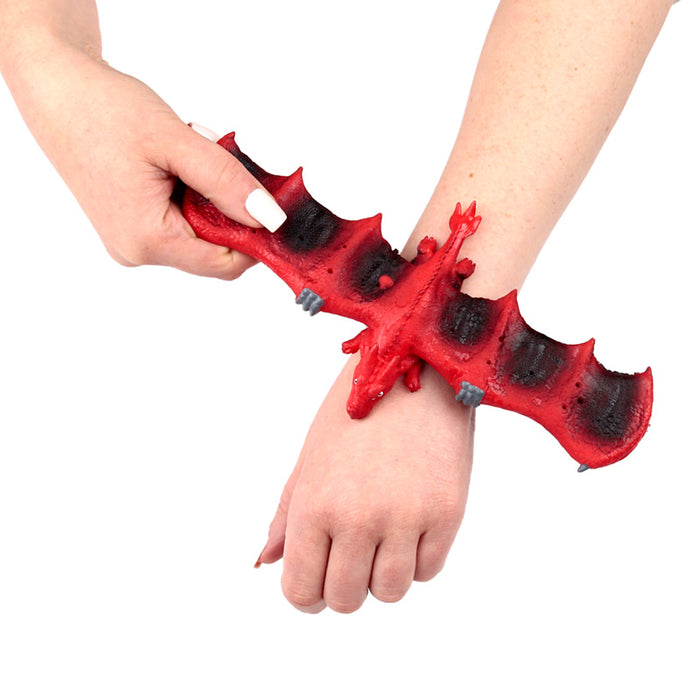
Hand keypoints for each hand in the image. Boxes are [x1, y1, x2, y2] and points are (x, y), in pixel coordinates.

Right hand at [4, 37, 284, 278]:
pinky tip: (175, 163)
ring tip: (186, 154)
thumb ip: (226, 183)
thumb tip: (269, 219)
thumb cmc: (103, 111)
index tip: (273, 206)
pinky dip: (191, 193)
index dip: (256, 238)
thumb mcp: (177, 143)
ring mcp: (132, 242)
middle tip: (218, 160)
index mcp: (146, 240)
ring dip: (209, 195)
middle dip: (228, 206)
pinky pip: (180, 220)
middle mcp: (137, 251)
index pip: (225, 264)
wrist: (57, 91)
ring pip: (199, 232)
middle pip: (214, 248)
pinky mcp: (131, 226)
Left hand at [257, 360, 473, 612]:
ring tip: (383, 534)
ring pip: (389, 592)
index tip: (316, 578)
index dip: (305, 593)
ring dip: (381, 574)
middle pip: (344, 599)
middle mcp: (357, 517)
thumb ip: (288, 514)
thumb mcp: (311, 455)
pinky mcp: (448, 513)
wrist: (414, 369)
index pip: (300, 589)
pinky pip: (427, 570)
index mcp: (314, 503)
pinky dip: (417, 557)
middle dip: (343, 585)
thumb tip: (266, 561)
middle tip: (351, 552)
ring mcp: (406, 517)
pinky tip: (411, 521)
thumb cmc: (355, 410)